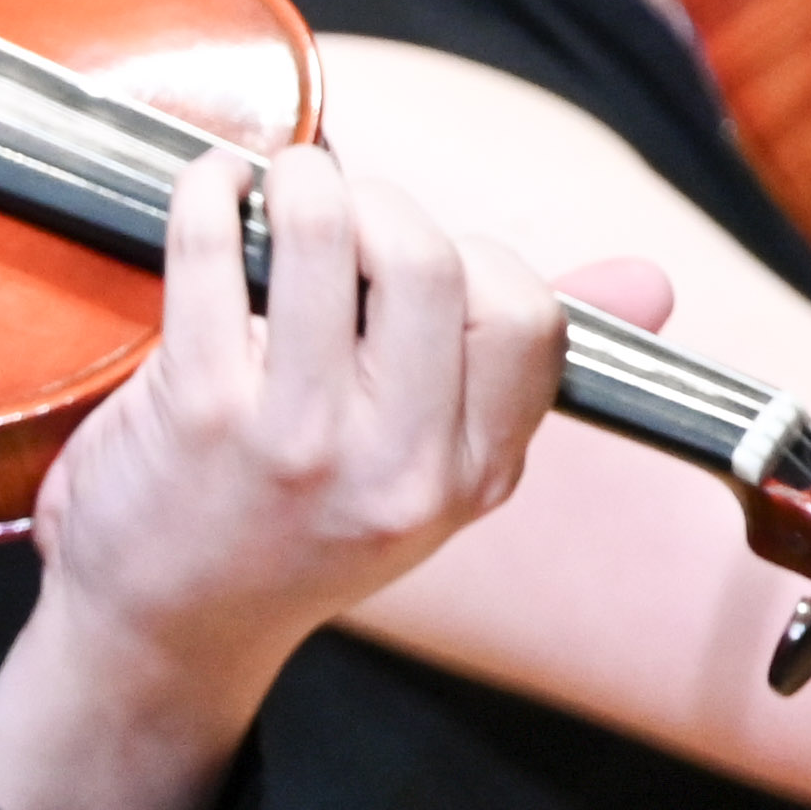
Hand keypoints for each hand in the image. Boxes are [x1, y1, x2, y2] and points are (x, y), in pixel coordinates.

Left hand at [0, 143, 562, 809]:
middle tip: (338, 199)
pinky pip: (211, 259)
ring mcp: (298, 437)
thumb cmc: (285, 534)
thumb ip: (516, 373)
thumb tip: (649, 283)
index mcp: (473, 473)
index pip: (528, 318)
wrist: (161, 633)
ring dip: (302, 179)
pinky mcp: (196, 412)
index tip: (416, 252)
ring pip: (332, 241)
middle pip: (434, 262)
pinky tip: (208, 187)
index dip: (476, 255)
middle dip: (386, 203)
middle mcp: (398, 461)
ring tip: (280, 176)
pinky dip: (206, 196)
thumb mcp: (428, 476)